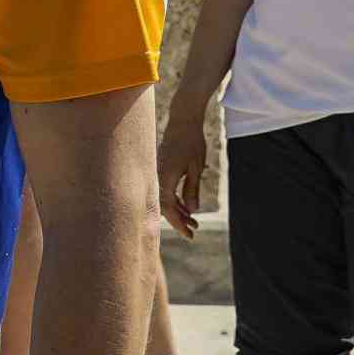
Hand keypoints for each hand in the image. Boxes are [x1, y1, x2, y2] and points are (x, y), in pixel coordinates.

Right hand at [155, 109, 208, 236]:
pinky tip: (186, 206)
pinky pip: (164, 190)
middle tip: (193, 232)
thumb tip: (192, 210)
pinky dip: (174, 200)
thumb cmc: (191, 142)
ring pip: (163, 199)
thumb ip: (192, 189)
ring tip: (193, 220)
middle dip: (178, 220)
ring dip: (177, 211)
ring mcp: (157, 172)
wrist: (183, 120)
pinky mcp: (160, 169)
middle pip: (163, 206)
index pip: (169, 207)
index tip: (190, 234)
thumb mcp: (196, 167)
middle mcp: (157, 176)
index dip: (179, 223)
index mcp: (165, 177)